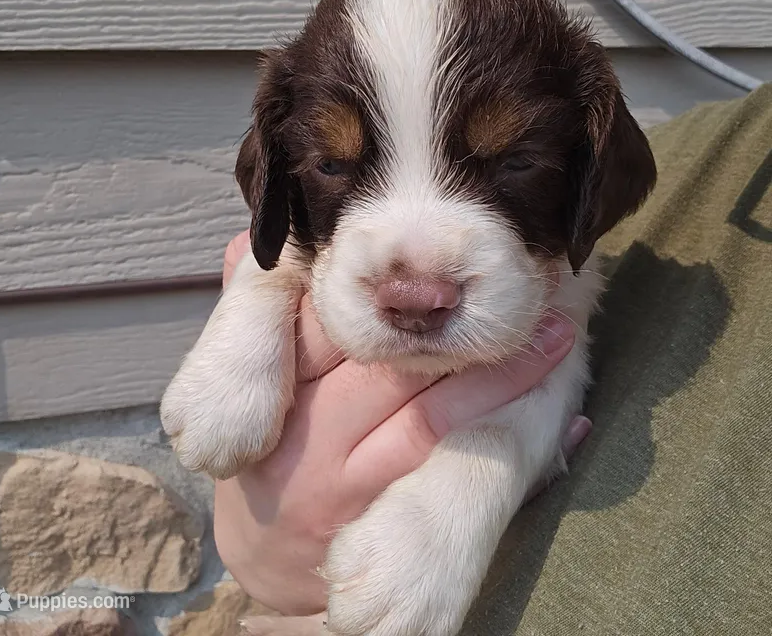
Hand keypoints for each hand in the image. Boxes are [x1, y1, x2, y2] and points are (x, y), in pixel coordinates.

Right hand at [214, 232, 589, 614]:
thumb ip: (255, 313)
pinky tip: (556, 411)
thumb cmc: (269, 451)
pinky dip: (499, 435)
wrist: (262, 559)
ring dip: (497, 372)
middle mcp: (304, 430)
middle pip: (385, 359)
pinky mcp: (376, 519)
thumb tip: (250, 243)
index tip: (446, 253)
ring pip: (428, 414)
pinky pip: (448, 471)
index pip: (327, 316)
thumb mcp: (246, 384)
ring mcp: (342, 480)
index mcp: (273, 382)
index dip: (389, 283)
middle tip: (522, 279)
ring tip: (555, 333)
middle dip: (455, 320)